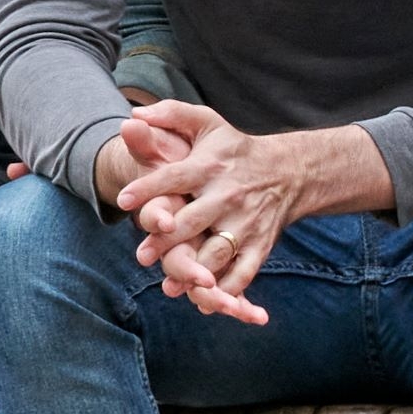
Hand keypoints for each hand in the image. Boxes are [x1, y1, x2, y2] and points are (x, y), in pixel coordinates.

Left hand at [113, 116, 384, 325]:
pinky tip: (207, 299)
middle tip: (142, 255)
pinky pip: (245, 271)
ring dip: (196, 271)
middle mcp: (227, 195)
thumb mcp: (207, 123)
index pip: (174, 176)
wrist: (289, 171)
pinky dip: (228, 289)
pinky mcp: (260, 244)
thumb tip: (132, 114)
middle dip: (167, 240)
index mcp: (209, 166)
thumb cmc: (234, 149)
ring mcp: (245, 223)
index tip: (123, 200)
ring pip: (218, 252)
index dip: (148, 187)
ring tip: (171, 285)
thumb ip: (170, 115)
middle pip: (193, 221)